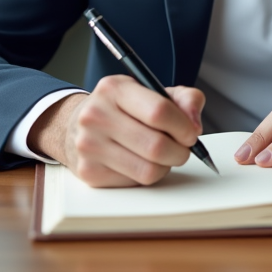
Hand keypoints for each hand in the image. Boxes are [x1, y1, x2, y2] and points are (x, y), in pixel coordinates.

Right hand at [27, 75, 204, 187]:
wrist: (76, 125)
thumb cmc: (121, 108)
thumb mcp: (150, 91)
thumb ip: (183, 99)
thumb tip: (194, 123)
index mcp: (114, 89)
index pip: (159, 111)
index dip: (184, 126)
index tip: (191, 133)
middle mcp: (96, 115)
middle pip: (156, 146)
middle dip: (180, 151)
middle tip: (182, 148)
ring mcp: (90, 146)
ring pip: (149, 170)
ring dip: (166, 166)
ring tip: (162, 155)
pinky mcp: (89, 172)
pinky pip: (135, 183)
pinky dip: (147, 175)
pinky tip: (140, 162)